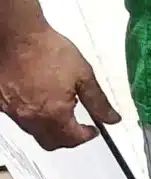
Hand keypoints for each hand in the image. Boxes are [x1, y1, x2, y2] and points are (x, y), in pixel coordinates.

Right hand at [0, 25, 119, 150]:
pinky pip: (19, 119)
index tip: (93, 130)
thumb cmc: (48, 50)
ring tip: (59, 107)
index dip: (86, 136)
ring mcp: (12, 112)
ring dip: (49, 127)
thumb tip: (112, 119)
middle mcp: (30, 119)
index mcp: (53, 114)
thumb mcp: (84, 75)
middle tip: (78, 125)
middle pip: (51, 142)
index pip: (72, 139)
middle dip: (68, 138)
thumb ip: (98, 101)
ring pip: (34, 132)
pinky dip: (32, 116)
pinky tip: (38, 99)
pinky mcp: (1, 104)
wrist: (17, 35)